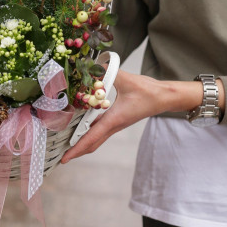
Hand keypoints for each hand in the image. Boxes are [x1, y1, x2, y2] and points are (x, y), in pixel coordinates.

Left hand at [61, 69, 206, 162]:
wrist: (164, 97)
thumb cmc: (148, 90)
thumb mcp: (125, 79)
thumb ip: (106, 71)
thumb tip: (91, 67)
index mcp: (114, 119)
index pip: (91, 137)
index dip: (77, 148)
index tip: (65, 158)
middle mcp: (114, 125)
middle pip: (92, 143)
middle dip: (77, 151)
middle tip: (62, 156)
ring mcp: (116, 124)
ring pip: (97, 138)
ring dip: (83, 143)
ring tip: (68, 145)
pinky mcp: (118, 120)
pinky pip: (101, 130)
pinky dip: (89, 133)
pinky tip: (81, 128)